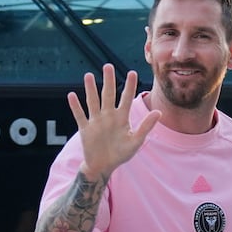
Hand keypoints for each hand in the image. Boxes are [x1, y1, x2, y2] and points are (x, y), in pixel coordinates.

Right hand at [68, 64, 160, 180]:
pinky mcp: (85, 129)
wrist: (103, 166)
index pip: (126, 98)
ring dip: (90, 89)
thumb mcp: (136, 141)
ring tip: (89, 76)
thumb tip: (159, 112)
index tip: (132, 72)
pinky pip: (80, 116)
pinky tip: (71, 95)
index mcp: (122, 118)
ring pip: (93, 102)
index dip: (129, 86)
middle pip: (108, 95)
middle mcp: (108, 116)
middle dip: (108, 81)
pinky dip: (76, 106)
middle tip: (108, 66)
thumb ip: (146, 126)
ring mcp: (96, 121)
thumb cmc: (121, 154)